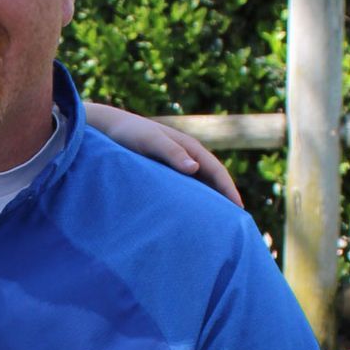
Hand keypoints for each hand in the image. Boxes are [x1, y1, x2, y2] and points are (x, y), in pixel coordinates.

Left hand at [88, 103, 244, 210]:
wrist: (110, 127)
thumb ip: (171, 153)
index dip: (229, 189)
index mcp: (190, 147)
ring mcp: (178, 163)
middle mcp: (188, 155)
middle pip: (213, 179)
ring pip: (201, 183)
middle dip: (226, 197)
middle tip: (237, 222)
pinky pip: (187, 186)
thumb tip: (195, 168)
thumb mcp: (150, 142)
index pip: (216, 171)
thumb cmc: (129, 134)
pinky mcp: (166, 170)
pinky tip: (194, 214)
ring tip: (220, 222)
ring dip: (212, 199)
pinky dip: (195, 199)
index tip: (239, 209)